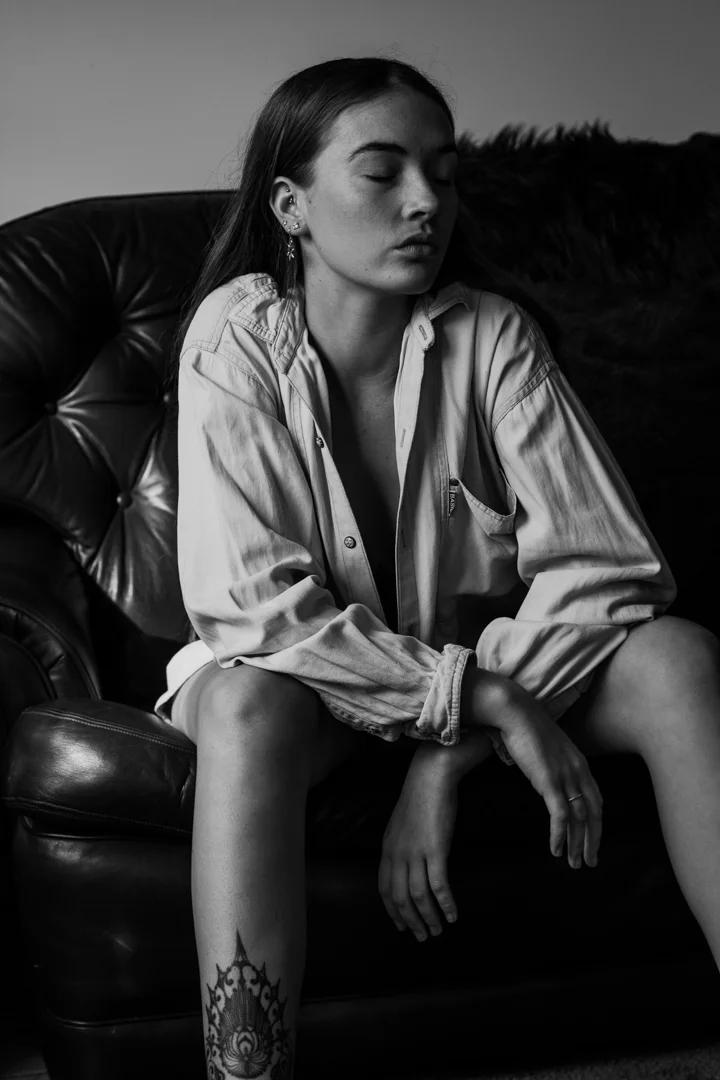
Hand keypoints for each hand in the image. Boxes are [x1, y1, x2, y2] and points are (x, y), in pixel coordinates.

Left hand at [378, 761, 458, 941]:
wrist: (430, 776)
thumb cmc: (420, 797)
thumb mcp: (402, 823)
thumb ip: (401, 845)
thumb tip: (407, 863)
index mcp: (388, 848)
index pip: (384, 889)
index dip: (392, 910)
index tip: (402, 926)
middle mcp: (398, 854)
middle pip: (399, 898)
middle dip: (411, 921)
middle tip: (423, 936)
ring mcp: (415, 852)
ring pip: (418, 896)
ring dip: (429, 917)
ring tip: (439, 931)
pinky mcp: (435, 850)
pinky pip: (439, 885)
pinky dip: (445, 904)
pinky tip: (453, 915)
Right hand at [489, 681, 602, 868]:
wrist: (516, 712)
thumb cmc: (526, 727)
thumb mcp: (548, 749)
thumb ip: (553, 765)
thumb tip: (547, 779)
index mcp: (580, 764)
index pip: (596, 800)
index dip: (596, 822)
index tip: (592, 839)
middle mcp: (578, 772)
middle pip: (593, 814)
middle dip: (593, 840)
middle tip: (589, 861)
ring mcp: (565, 777)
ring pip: (579, 819)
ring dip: (577, 844)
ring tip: (573, 863)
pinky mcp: (550, 782)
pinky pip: (560, 816)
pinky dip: (560, 836)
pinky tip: (556, 849)